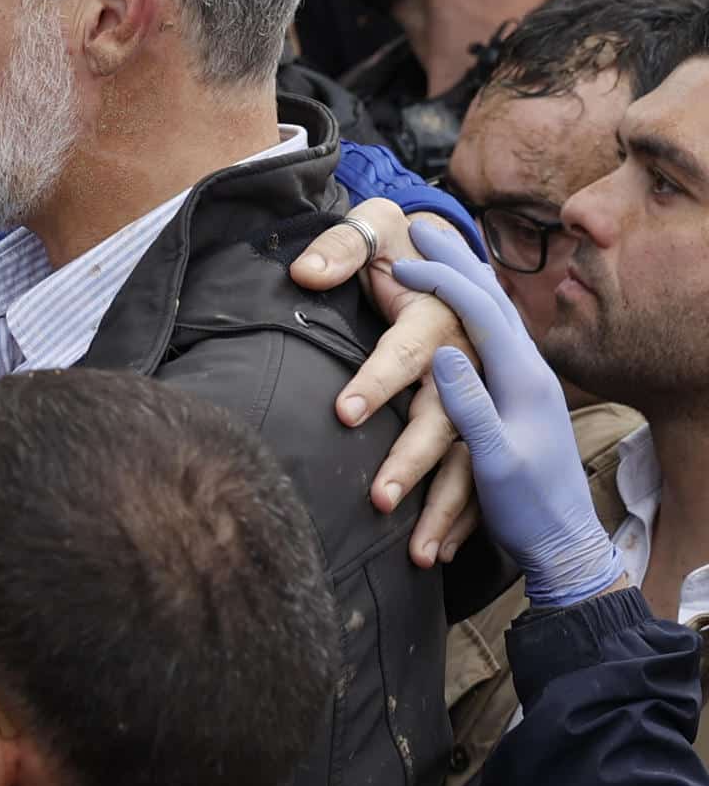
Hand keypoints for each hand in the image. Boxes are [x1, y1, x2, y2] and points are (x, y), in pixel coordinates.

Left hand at [290, 198, 479, 565]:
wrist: (446, 254)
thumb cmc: (396, 246)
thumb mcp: (371, 232)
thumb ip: (337, 249)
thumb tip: (303, 273)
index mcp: (438, 318)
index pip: (404, 353)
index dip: (375, 381)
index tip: (343, 414)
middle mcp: (462, 361)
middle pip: (440, 419)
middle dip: (411, 462)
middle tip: (377, 499)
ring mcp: (478, 397)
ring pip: (466, 460)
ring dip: (445, 508)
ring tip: (420, 553)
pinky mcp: (482, 421)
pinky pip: (478, 476)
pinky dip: (464, 517)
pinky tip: (444, 553)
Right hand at [392, 221, 623, 606]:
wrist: (566, 545)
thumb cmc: (529, 507)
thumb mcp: (496, 460)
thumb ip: (470, 405)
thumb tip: (442, 353)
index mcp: (523, 378)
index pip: (480, 309)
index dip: (442, 278)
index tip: (402, 257)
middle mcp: (530, 370)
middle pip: (492, 297)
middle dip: (456, 257)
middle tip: (423, 224)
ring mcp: (527, 383)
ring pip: (495, 313)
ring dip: (465, 276)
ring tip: (442, 249)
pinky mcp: (520, 399)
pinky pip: (494, 336)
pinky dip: (474, 307)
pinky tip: (464, 307)